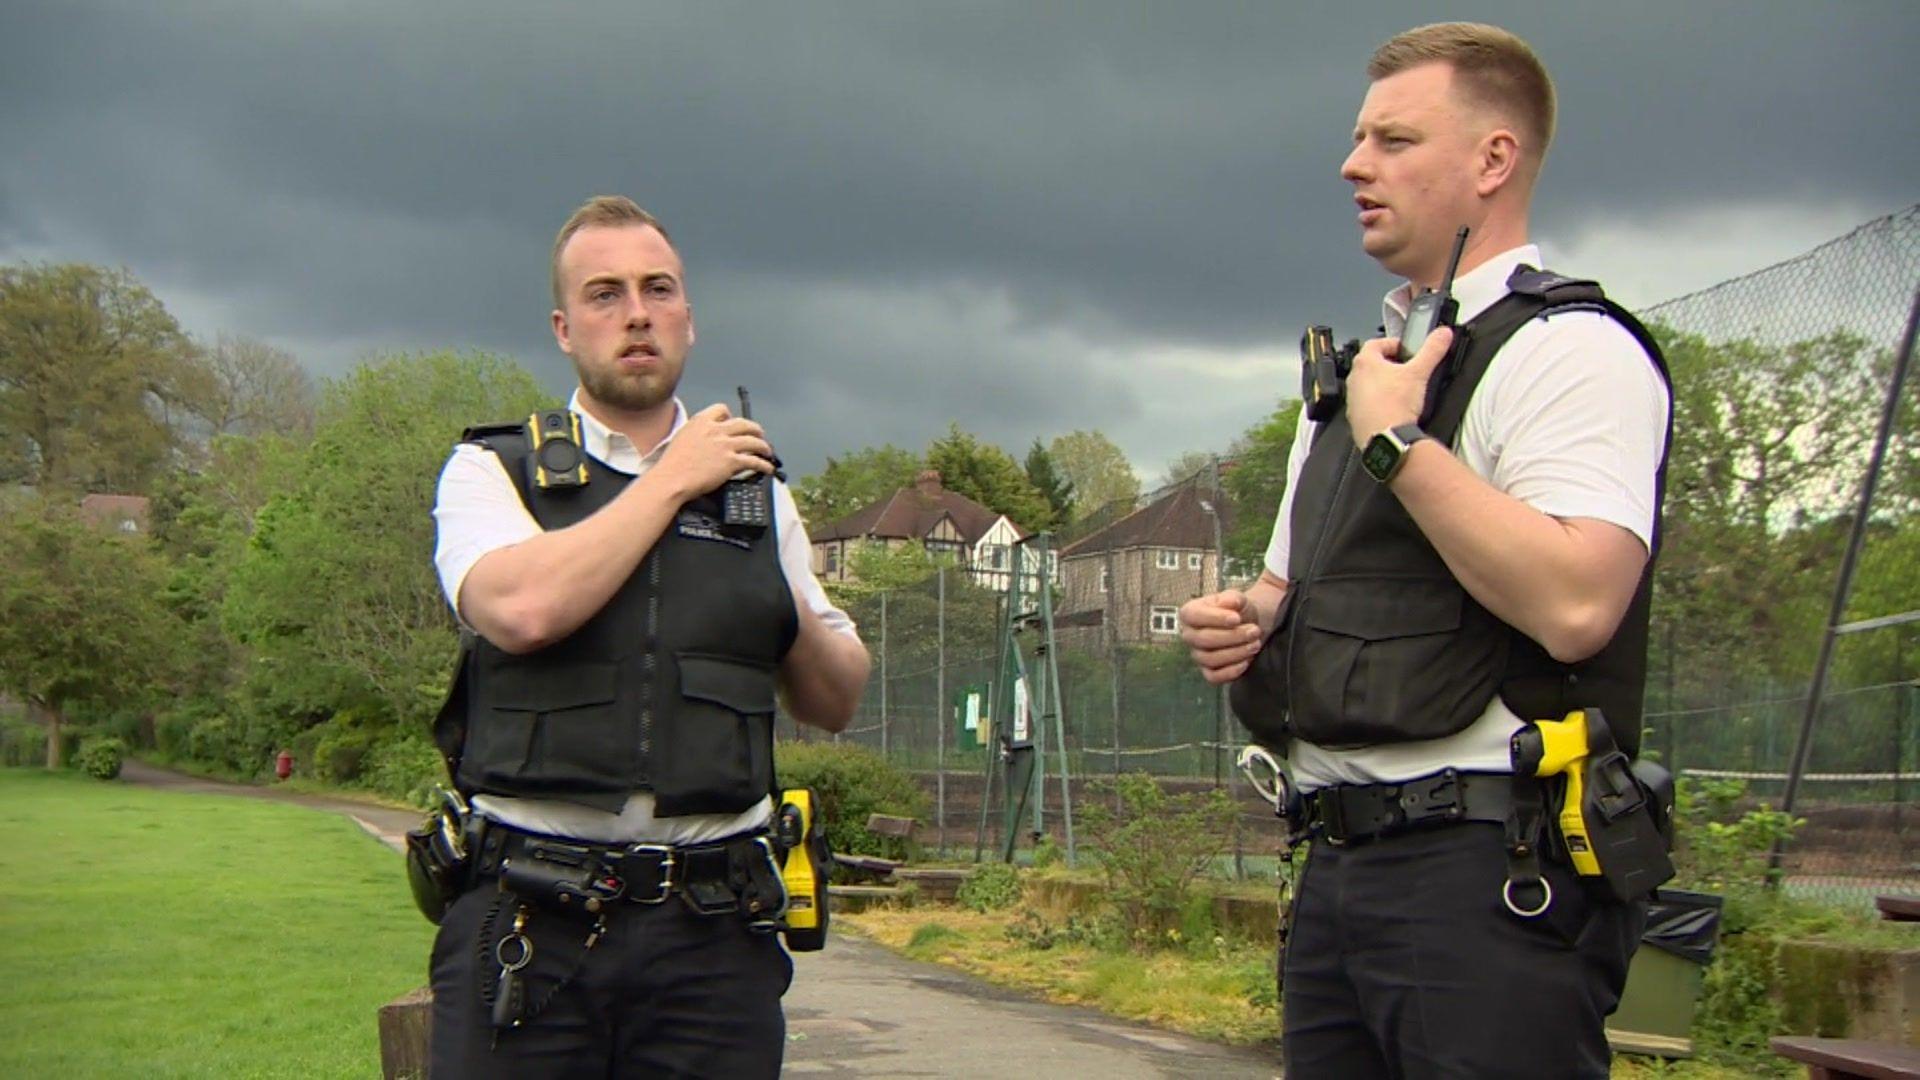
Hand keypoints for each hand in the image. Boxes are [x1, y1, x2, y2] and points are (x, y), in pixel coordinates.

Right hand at [654, 403, 773, 497]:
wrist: (671, 479)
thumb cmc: (672, 464)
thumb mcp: (682, 438)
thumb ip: (697, 433)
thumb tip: (706, 438)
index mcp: (701, 421)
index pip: (722, 409)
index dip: (731, 416)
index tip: (734, 423)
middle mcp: (716, 430)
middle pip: (744, 424)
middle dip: (755, 429)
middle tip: (759, 435)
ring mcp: (725, 445)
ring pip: (754, 441)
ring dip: (764, 446)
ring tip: (767, 451)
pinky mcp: (732, 461)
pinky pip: (754, 461)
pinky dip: (764, 464)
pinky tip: (767, 468)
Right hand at [1179, 590, 1263, 684]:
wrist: (1248, 625)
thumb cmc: (1237, 610)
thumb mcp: (1236, 598)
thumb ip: (1232, 598)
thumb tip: (1230, 602)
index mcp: (1189, 613)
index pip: (1194, 616)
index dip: (1215, 618)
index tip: (1237, 618)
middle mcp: (1189, 635)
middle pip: (1204, 640)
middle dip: (1232, 636)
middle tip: (1254, 631)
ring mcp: (1197, 655)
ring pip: (1210, 659)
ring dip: (1236, 653)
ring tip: (1255, 644)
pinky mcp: (1208, 671)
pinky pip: (1214, 677)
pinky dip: (1230, 672)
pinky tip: (1246, 662)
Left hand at [1346, 325, 1453, 448]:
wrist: (1385, 438)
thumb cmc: (1396, 404)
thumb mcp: (1419, 372)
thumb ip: (1432, 350)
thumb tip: (1442, 334)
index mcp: (1365, 363)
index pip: (1376, 343)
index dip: (1393, 344)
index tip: (1406, 350)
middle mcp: (1354, 379)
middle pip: (1371, 364)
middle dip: (1389, 364)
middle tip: (1406, 369)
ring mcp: (1352, 399)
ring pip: (1368, 385)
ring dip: (1382, 384)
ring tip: (1401, 390)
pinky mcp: (1355, 418)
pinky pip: (1366, 405)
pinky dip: (1378, 403)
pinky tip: (1393, 409)